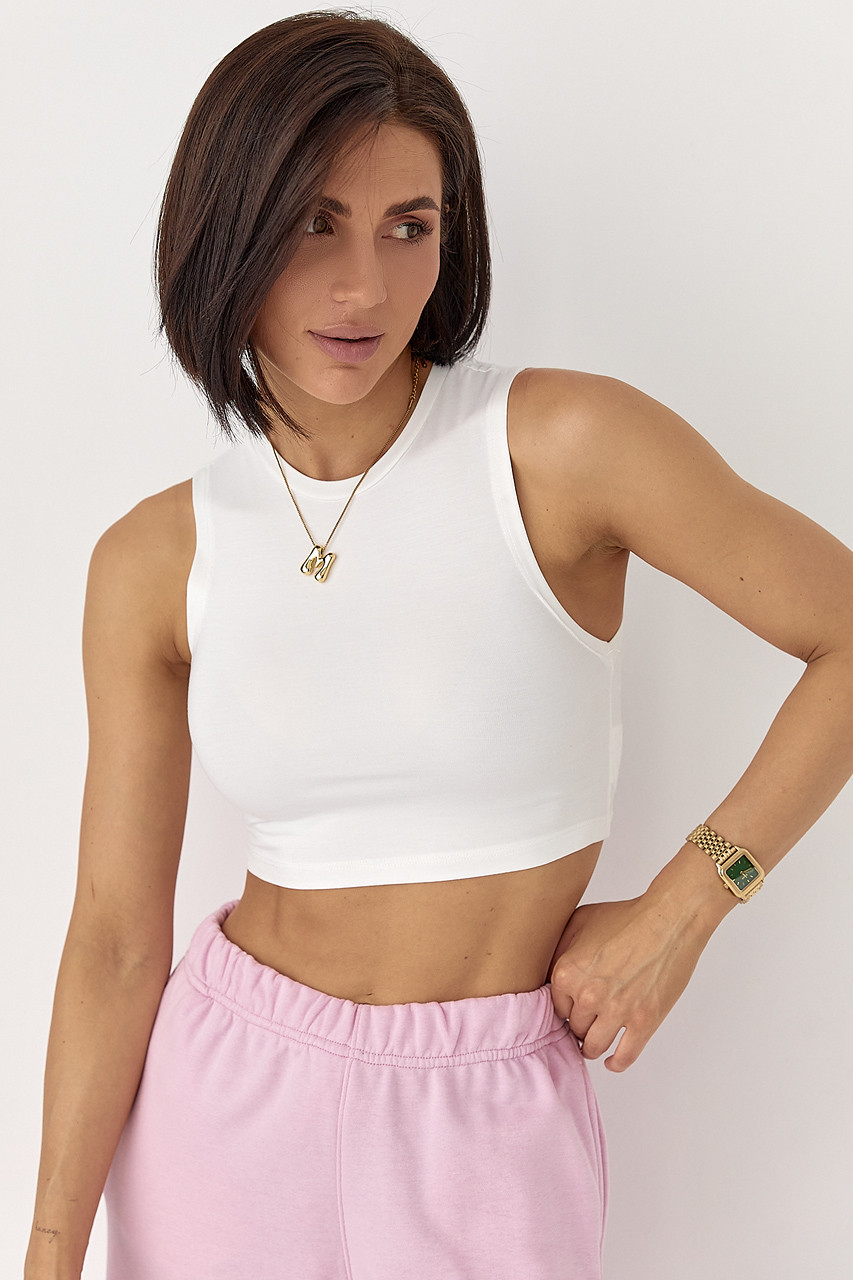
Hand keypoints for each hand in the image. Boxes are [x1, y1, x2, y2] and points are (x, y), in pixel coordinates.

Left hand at [547, 895, 711, 1071]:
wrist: (667, 921)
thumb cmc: (626, 918)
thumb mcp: (580, 921)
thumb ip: (559, 949)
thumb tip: (549, 972)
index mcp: (568, 973)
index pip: (555, 1008)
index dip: (564, 1009)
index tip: (570, 1011)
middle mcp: (588, 996)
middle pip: (574, 1028)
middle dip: (579, 1026)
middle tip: (586, 1024)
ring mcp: (616, 1012)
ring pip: (594, 1046)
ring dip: (593, 1046)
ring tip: (594, 1043)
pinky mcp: (643, 1022)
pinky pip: (625, 1056)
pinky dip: (617, 1063)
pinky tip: (612, 1061)